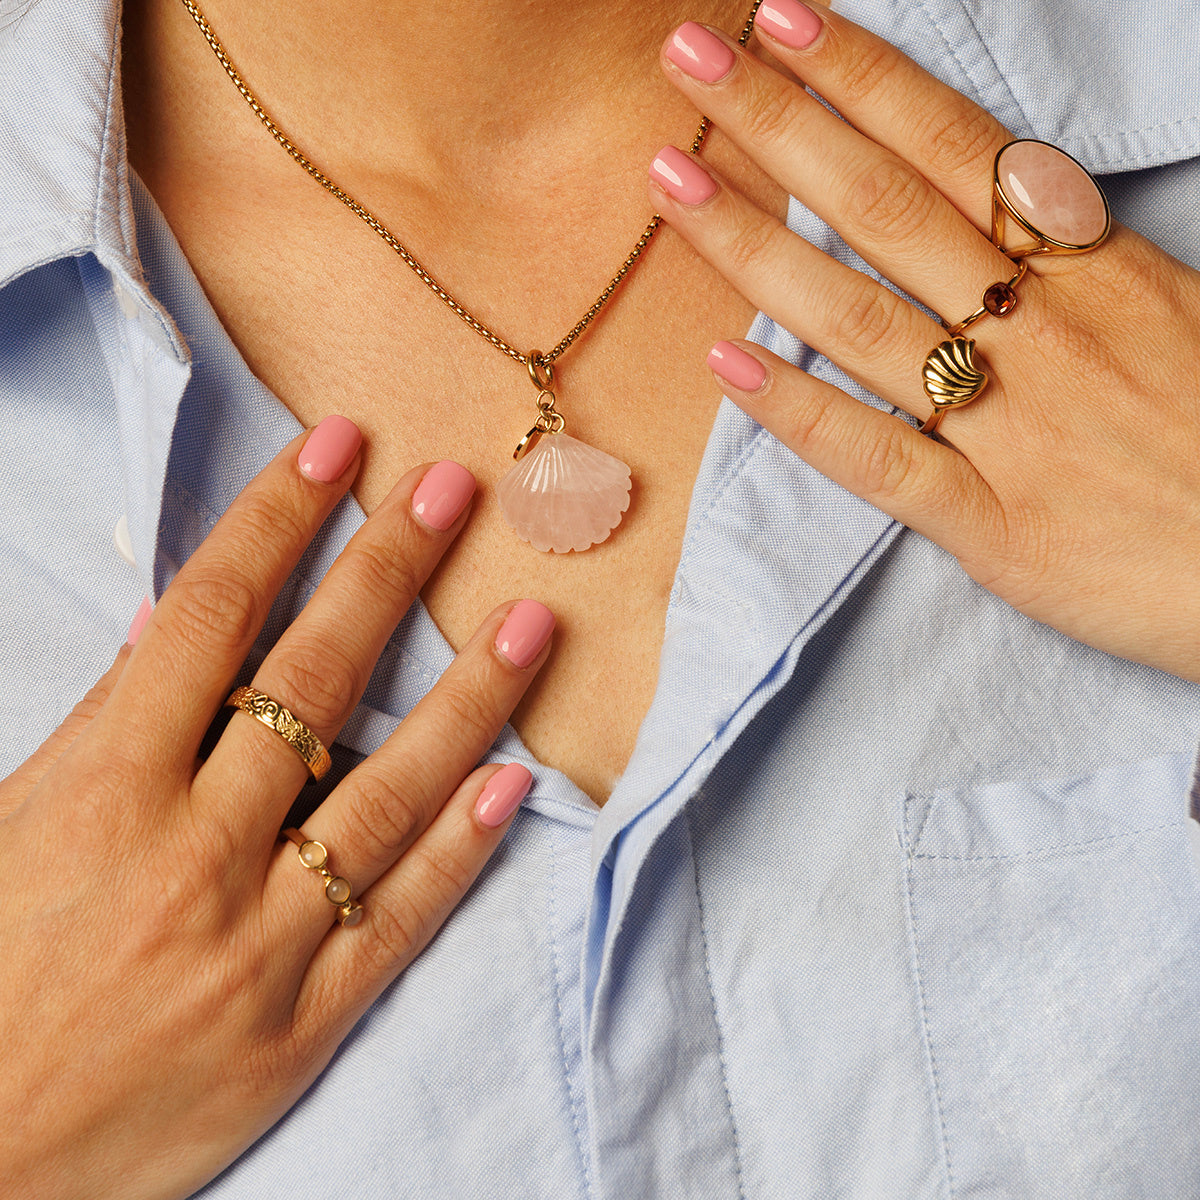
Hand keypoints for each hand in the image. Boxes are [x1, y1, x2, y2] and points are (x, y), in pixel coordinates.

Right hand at [0, 421, 552, 1199]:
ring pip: (388, 791)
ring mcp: (260, 941)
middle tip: (452, 493)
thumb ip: (97, 733)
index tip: (336, 450)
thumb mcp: (10, 829)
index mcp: (100, 790)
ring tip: (532, 619)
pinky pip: (401, 917)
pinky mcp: (304, 1025)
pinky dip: (461, 847)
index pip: (210, 617)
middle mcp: (194, 851)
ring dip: (467, 696)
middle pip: (312, 681)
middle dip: (386, 573)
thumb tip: (168, 633)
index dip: (278, 519)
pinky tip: (515, 781)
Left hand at [652, 3, 1199, 679]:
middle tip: (691, 62)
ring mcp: (1013, 430)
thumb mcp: (1182, 317)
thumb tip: (1020, 193)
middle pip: (890, 211)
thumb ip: (1090, 259)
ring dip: (758, 248)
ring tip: (673, 185)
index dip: (866, 81)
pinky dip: (802, 413)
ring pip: (864, 320)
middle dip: (785, 127)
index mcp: (1098, 275)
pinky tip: (726, 367)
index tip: (783, 24)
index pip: (958, 153)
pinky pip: (882, 460)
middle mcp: (1045, 335)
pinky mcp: (995, 526)